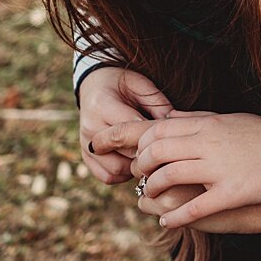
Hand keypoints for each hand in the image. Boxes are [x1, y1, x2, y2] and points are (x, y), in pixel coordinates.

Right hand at [78, 67, 171, 184]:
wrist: (95, 85)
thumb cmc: (123, 84)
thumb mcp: (142, 85)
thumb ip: (158, 105)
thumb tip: (175, 130)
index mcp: (102, 105)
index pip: (131, 130)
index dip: (154, 137)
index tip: (170, 139)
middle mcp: (90, 127)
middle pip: (126, 152)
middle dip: (148, 153)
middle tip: (165, 151)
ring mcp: (85, 144)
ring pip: (116, 169)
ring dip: (137, 167)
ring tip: (151, 156)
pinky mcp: (86, 157)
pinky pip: (108, 176)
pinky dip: (125, 175)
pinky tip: (136, 163)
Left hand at [92, 110, 260, 228]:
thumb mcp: (232, 118)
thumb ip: (198, 118)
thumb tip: (168, 117)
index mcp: (208, 123)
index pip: (159, 129)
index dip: (141, 144)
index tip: (139, 155)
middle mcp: (208, 142)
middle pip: (157, 150)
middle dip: (141, 166)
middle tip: (139, 177)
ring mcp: (219, 167)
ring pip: (169, 176)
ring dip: (153, 189)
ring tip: (149, 197)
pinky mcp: (232, 192)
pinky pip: (194, 208)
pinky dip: (175, 217)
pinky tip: (168, 223)